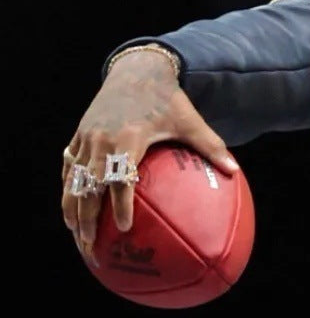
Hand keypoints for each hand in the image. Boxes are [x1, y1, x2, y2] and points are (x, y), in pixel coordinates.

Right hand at [61, 48, 236, 264]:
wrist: (137, 70)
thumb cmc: (167, 98)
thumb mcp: (190, 121)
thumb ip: (211, 146)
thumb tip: (234, 170)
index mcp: (128, 140)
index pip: (120, 180)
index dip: (120, 206)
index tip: (123, 229)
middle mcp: (101, 141)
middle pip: (86, 189)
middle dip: (86, 221)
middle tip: (92, 248)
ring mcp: (85, 139)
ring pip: (71, 182)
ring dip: (72, 211)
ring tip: (78, 237)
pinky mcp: (78, 136)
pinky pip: (68, 168)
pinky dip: (67, 190)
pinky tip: (72, 210)